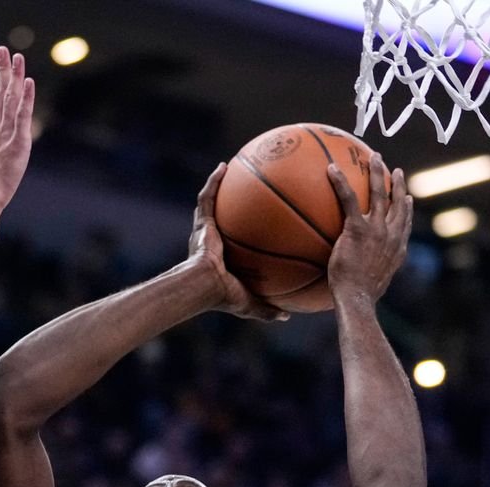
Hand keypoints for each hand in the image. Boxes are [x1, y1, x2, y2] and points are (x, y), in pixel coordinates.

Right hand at [187, 163, 287, 321]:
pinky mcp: (202, 223)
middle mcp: (213, 240)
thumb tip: (287, 316)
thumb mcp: (251, 303)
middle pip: (223, 216)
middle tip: (245, 188)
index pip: (235, 240)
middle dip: (231, 202)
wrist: (203, 286)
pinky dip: (214, 181)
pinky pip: (207, 197)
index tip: (255, 221)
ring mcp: (205, 230)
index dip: (243, 230)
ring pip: (212, 202)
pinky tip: (224, 166)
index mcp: (223, 257)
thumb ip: (268, 308)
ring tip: (230, 166)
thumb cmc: (223, 296)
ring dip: (219, 185)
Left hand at [325, 152, 410, 308]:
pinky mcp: (358, 228)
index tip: (407, 197)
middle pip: (398, 203)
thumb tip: (357, 282)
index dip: (406, 208)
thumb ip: (368, 275)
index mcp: (397, 248)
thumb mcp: (372, 286)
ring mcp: (376, 229)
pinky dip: (340, 182)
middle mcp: (391, 234)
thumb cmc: (360, 298)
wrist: (357, 298)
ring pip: (379, 194)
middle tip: (396, 171)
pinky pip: (348, 199)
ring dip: (377, 173)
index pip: (404, 224)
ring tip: (374, 158)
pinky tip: (331, 169)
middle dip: (397, 184)